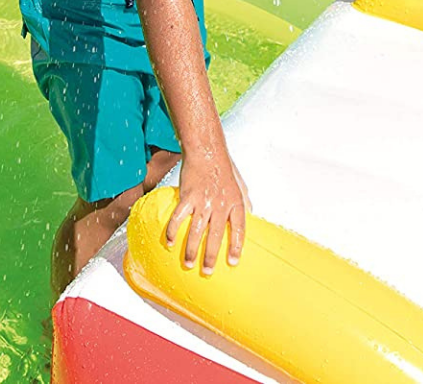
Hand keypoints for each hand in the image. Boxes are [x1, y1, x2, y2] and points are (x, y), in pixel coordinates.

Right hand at [166, 151, 249, 275]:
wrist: (206, 150)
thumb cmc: (224, 165)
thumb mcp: (240, 183)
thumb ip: (245, 199)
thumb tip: (252, 213)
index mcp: (235, 202)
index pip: (239, 229)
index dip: (236, 246)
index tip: (232, 261)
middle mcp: (220, 204)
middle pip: (216, 236)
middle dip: (210, 257)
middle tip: (207, 271)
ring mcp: (203, 201)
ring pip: (196, 231)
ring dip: (192, 250)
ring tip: (189, 264)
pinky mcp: (187, 196)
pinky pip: (178, 217)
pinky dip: (173, 231)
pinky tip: (170, 242)